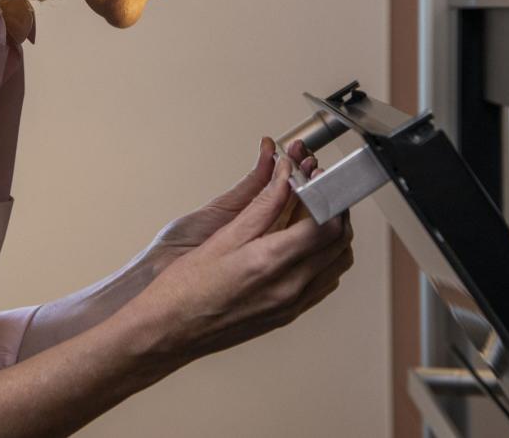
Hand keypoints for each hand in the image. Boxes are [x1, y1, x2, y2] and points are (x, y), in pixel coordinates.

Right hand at [120, 150, 354, 368]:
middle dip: (334, 209)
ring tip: (311, 212)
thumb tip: (283, 177)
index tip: (316, 179)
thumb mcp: (223, 235)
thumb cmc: (186, 288)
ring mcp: (292, 305)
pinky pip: (324, 282)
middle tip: (316, 189)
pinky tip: (302, 244)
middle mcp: (289, 288)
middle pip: (339, 242)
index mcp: (272, 263)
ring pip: (337, 263)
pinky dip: (324, 257)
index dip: (328, 195)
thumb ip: (262, 205)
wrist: (169, 330)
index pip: (326, 224)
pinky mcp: (288, 314)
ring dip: (333, 233)